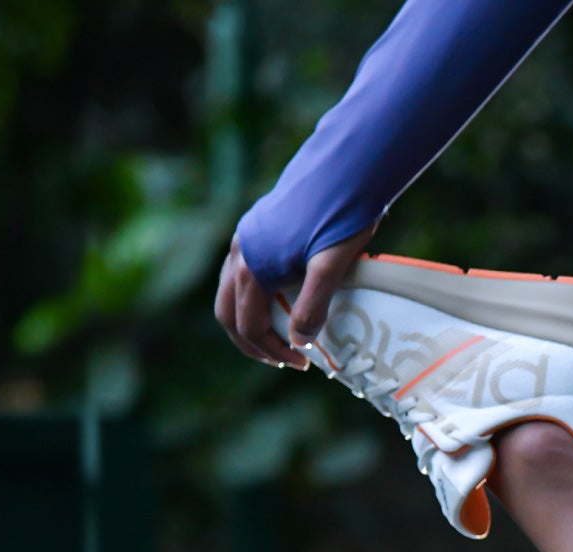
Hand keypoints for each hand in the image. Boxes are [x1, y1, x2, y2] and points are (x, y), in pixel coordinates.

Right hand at [213, 223, 375, 368]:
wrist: (344, 167)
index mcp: (252, 265)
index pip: (248, 324)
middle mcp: (240, 251)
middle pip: (228, 312)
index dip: (272, 350)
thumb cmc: (342, 216)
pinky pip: (242, 272)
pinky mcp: (257, 227)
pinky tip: (281, 302)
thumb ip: (313, 305)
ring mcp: (245, 237)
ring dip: (250, 320)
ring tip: (280, 338)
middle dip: (253, 342)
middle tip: (284, 360)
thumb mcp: (331, 266)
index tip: (304, 363)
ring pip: (231, 291)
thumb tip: (298, 342)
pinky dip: (254, 297)